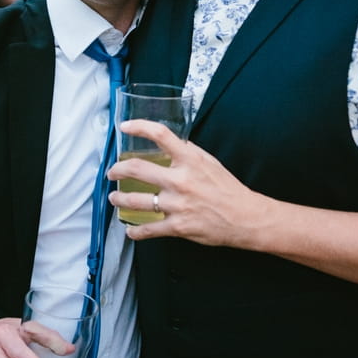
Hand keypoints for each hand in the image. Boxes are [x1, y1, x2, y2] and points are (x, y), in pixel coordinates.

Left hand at [108, 120, 265, 246]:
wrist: (245, 217)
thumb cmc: (228, 188)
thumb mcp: (209, 161)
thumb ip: (188, 152)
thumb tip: (170, 144)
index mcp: (189, 159)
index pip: (160, 135)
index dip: (139, 127)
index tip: (125, 127)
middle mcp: (180, 180)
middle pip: (137, 169)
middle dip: (117, 170)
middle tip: (112, 172)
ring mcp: (177, 204)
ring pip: (136, 200)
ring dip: (119, 198)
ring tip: (115, 198)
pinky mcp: (178, 226)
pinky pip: (148, 229)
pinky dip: (135, 231)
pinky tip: (130, 230)